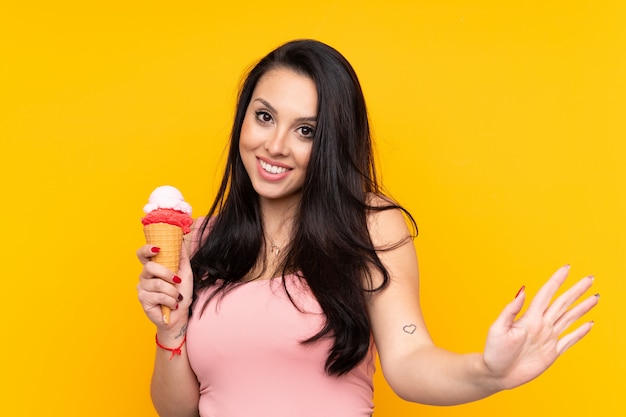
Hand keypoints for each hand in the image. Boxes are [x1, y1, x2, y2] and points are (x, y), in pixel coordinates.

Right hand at [136, 243, 192, 329]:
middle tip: (177, 281)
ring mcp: (142, 288)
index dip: (146, 249)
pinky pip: (159, 296)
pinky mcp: (143, 300)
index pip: (142, 254)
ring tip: (176, 297)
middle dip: (167, 273)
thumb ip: (181, 256)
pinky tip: (172, 304)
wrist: (180, 315)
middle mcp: (145, 276)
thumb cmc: (181, 293)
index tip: (158, 249)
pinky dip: (170, 300)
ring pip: (157, 284)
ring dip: (172, 291)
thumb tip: (181, 239)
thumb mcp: (185, 273)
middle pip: (150, 267)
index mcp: (153, 267)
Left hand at [482, 265, 597, 389]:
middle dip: (576, 291)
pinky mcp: (552, 352)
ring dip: (582, 308)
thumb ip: (511, 310)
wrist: (496, 373)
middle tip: (589, 279)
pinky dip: (580, 332)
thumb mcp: (498, 328)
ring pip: (569, 319)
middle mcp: (541, 325)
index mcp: (529, 318)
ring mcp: (547, 338)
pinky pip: (569, 340)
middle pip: (562, 303)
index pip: (546, 294)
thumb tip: (522, 290)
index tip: (566, 268)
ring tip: (594, 298)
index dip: (556, 281)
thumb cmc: (493, 351)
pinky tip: (588, 324)